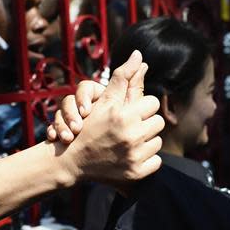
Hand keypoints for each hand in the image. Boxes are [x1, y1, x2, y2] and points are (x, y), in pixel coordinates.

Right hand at [56, 51, 163, 191]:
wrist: (71, 161)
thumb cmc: (87, 126)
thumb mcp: (102, 100)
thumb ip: (122, 77)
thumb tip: (138, 55)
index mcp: (123, 116)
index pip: (153, 103)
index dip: (140, 107)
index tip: (128, 112)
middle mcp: (130, 136)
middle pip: (158, 123)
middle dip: (144, 123)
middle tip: (127, 127)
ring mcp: (134, 157)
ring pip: (158, 142)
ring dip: (145, 141)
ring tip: (127, 141)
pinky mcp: (136, 173)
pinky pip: (156, 161)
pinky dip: (145, 159)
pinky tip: (129, 156)